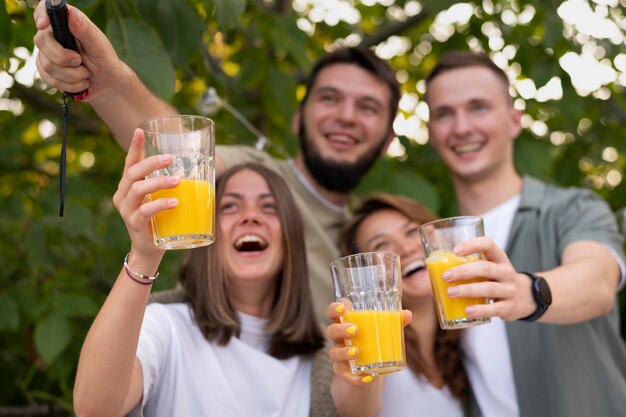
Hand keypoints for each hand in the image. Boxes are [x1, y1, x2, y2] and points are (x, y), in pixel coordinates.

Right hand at [33, 2, 125, 100]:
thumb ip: (85, 30)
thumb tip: (71, 13)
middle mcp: (53, 36)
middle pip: (41, 42)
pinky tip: (79, 82)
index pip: (45, 10)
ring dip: (72, 75)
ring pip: (47, 65)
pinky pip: (49, 79)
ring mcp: (47, 53)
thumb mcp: (99, 45)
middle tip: (80, 61)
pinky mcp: (46, 71)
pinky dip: (68, 84)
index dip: (41, 15)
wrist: (107, 84)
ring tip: (85, 73)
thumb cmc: (105, 61)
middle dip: (64, 58)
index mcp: (66, 23)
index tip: (44, 25)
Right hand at [112, 129, 178, 259]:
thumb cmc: (158, 219)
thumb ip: (169, 185)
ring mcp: (126, 210)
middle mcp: (123, 196)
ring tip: (177, 180)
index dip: (135, 147)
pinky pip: (145, 212)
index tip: (140, 131)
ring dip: (158, 182)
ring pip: (137, 190)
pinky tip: (174, 202)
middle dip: (151, 163)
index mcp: (128, 186)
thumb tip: (198, 167)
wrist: (149, 249)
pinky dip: (160, 205)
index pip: (130, 163)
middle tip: (170, 158)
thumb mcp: (160, 198)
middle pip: (133, 173)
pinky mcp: (134, 224)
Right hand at [325, 302, 412, 384]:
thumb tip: (407, 314)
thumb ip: (393, 322)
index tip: (342, 308)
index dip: (334, 309)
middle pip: (331, 331)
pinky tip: (367, 377)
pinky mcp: (344, 372)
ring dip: (344, 352)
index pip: (333, 313)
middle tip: (355, 330)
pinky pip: (345, 375)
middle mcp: (339, 339)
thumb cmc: (372, 343)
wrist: (367, 370)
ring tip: (357, 352)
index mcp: (345, 324)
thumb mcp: (381, 332)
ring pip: (334, 353)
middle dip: (340, 329)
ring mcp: (339, 356)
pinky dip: (354, 377)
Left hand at [443, 236, 534, 320]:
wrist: (527, 297)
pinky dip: (480, 310)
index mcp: (499, 258)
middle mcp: (506, 272)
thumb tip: (432, 270)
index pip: (488, 244)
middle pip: (485, 268)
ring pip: (488, 288)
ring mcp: (509, 290)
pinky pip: (494, 308)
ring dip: (467, 290)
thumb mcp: (490, 267)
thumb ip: (469, 266)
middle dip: (463, 272)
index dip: (472, 245)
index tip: (456, 250)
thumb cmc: (497, 279)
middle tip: (445, 276)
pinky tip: (467, 311)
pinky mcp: (509, 307)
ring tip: (450, 293)